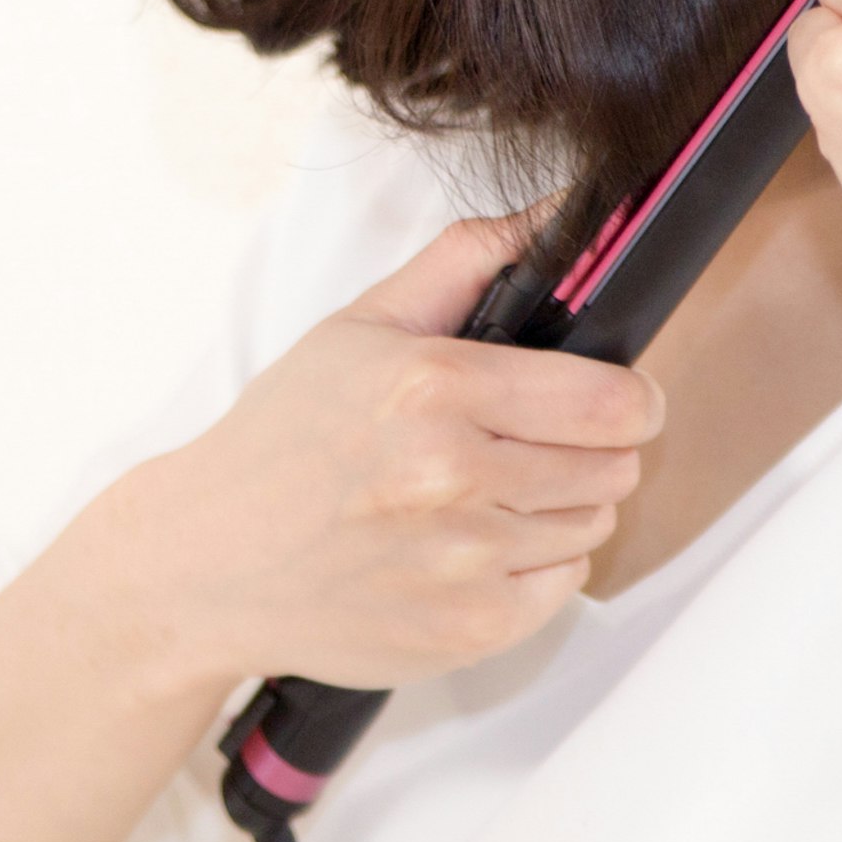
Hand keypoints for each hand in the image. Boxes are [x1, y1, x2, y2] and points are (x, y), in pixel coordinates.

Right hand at [116, 215, 663, 691]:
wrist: (210, 559)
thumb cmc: (283, 441)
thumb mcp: (360, 326)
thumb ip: (465, 262)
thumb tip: (558, 213)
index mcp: (431, 387)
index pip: (611, 400)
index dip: (630, 396)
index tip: (615, 397)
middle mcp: (452, 476)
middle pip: (615, 465)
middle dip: (592, 449)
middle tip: (532, 443)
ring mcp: (464, 562)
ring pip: (593, 524)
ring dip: (562, 505)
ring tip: (491, 493)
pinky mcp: (470, 629)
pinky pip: (563, 586)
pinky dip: (534, 565)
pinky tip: (474, 544)